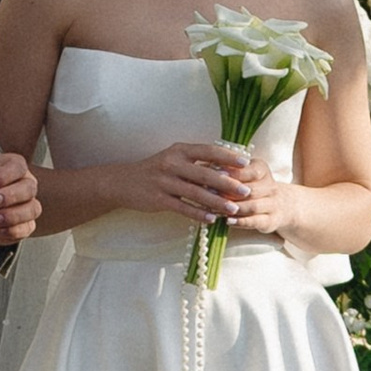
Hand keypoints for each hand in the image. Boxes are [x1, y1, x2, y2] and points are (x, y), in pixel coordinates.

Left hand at [0, 152, 40, 249]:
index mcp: (13, 165)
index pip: (17, 167)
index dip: (4, 176)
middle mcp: (26, 183)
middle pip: (29, 188)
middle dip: (10, 196)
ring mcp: (29, 204)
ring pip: (32, 209)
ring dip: (13, 216)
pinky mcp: (27, 223)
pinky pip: (27, 228)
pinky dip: (12, 230)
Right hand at [128, 140, 264, 225]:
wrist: (124, 182)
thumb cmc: (155, 170)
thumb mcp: (174, 159)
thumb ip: (196, 162)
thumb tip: (226, 167)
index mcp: (179, 150)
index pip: (208, 151)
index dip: (228, 157)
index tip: (246, 163)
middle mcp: (172, 164)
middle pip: (205, 173)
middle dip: (228, 183)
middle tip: (245, 191)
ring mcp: (164, 182)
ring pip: (196, 193)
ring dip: (217, 202)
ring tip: (233, 209)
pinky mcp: (158, 199)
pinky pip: (183, 208)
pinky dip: (198, 213)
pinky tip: (211, 219)